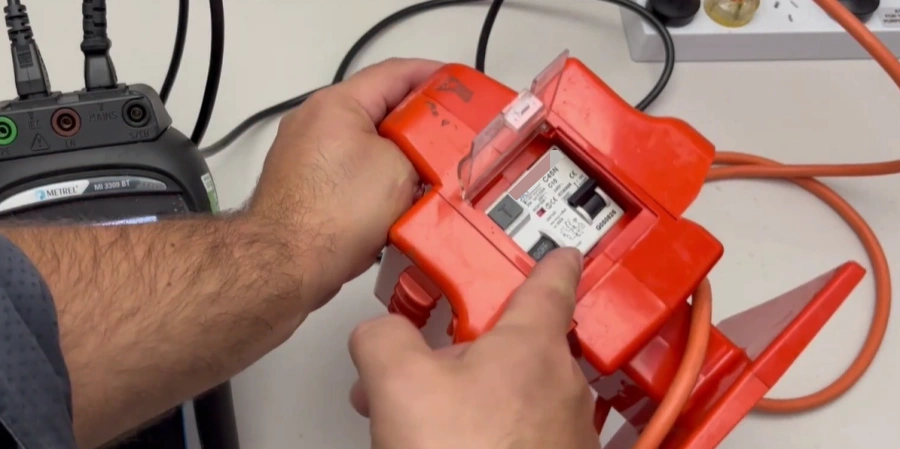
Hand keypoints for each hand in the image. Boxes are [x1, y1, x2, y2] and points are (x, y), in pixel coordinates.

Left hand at [249, 58, 441, 309]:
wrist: (287, 264)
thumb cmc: (329, 216)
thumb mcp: (400, 169)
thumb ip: (421, 148)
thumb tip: (433, 150)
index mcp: (336, 104)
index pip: (394, 73)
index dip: (432, 76)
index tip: (458, 88)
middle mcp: (314, 124)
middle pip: (379, 111)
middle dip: (419, 125)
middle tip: (451, 136)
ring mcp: (307, 158)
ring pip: (367, 148)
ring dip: (399, 161)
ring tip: (430, 176)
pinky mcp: (306, 189)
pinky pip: (352, 177)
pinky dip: (378, 185)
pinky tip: (400, 205)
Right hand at [348, 248, 599, 448]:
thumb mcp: (399, 381)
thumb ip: (384, 336)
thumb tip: (379, 333)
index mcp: (532, 347)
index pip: (551, 283)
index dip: (553, 261)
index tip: (563, 253)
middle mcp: (562, 387)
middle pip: (518, 345)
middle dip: (470, 351)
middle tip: (431, 361)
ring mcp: (567, 433)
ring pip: (516, 393)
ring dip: (472, 397)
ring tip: (424, 421)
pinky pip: (522, 433)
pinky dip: (488, 433)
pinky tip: (450, 447)